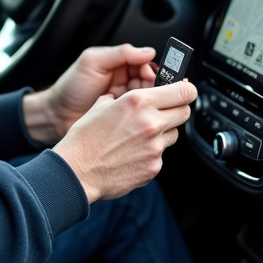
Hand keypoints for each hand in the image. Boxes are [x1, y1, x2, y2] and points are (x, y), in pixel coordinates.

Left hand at [22, 44, 158, 144]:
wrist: (56, 115)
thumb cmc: (70, 88)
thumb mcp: (92, 62)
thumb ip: (120, 53)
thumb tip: (147, 52)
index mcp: (119, 64)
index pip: (144, 63)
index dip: (150, 69)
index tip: (152, 75)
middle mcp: (124, 81)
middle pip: (150, 82)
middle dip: (152, 87)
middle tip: (148, 92)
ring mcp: (125, 101)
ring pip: (147, 99)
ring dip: (147, 101)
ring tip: (140, 105)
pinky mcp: (124, 118)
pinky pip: (140, 114)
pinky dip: (142, 114)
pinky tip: (137, 116)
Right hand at [52, 81, 195, 203]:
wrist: (77, 172)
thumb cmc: (84, 140)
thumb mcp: (101, 105)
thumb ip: (124, 98)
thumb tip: (136, 95)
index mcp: (138, 102)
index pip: (183, 91)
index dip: (186, 90)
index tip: (183, 91)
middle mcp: (151, 123)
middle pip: (185, 111)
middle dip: (177, 109)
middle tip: (163, 111)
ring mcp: (154, 147)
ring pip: (174, 134)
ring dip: (163, 132)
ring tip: (139, 136)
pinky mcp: (154, 167)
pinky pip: (161, 155)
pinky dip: (151, 153)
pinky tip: (132, 153)